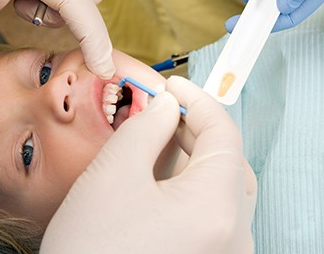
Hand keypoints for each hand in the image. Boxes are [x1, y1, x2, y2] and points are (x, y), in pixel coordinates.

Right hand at [40, 76, 256, 253]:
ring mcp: (226, 251)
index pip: (224, 135)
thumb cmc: (90, 250)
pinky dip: (194, 184)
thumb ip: (147, 128)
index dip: (198, 102)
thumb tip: (167, 105)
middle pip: (228, 161)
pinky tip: (164, 175)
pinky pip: (214, 210)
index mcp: (217, 209)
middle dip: (198, 129)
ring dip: (195, 156)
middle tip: (166, 111)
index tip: (173, 86)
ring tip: (161, 139)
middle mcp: (234, 234)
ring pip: (223, 186)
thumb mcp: (114, 174)